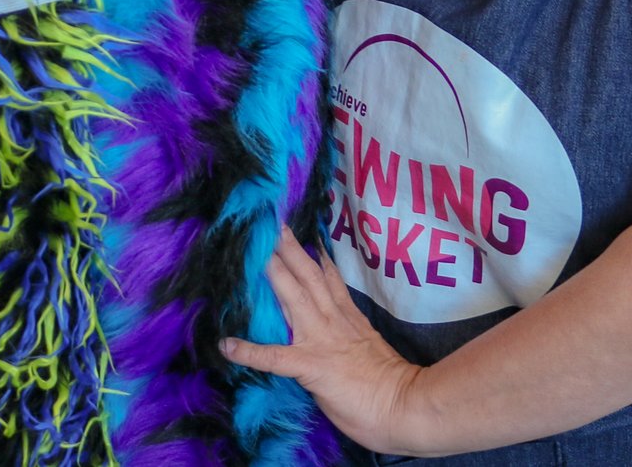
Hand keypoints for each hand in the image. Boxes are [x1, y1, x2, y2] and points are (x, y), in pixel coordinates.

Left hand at [220, 231, 428, 455]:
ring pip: (292, 296)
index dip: (312, 254)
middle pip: (306, 275)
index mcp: (347, 316)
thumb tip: (336, 323)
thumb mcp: (368, 345)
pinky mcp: (309, 366)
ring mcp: (319, 339)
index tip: (299, 233)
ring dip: (272, 273)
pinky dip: (249, 352)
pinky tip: (227, 346)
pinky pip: (274, 357)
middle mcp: (331, 320)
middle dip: (287, 249)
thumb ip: (349, 331)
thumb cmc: (388, 383)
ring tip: (251, 253)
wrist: (403, 405)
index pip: (327, 277)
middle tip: (269, 224)